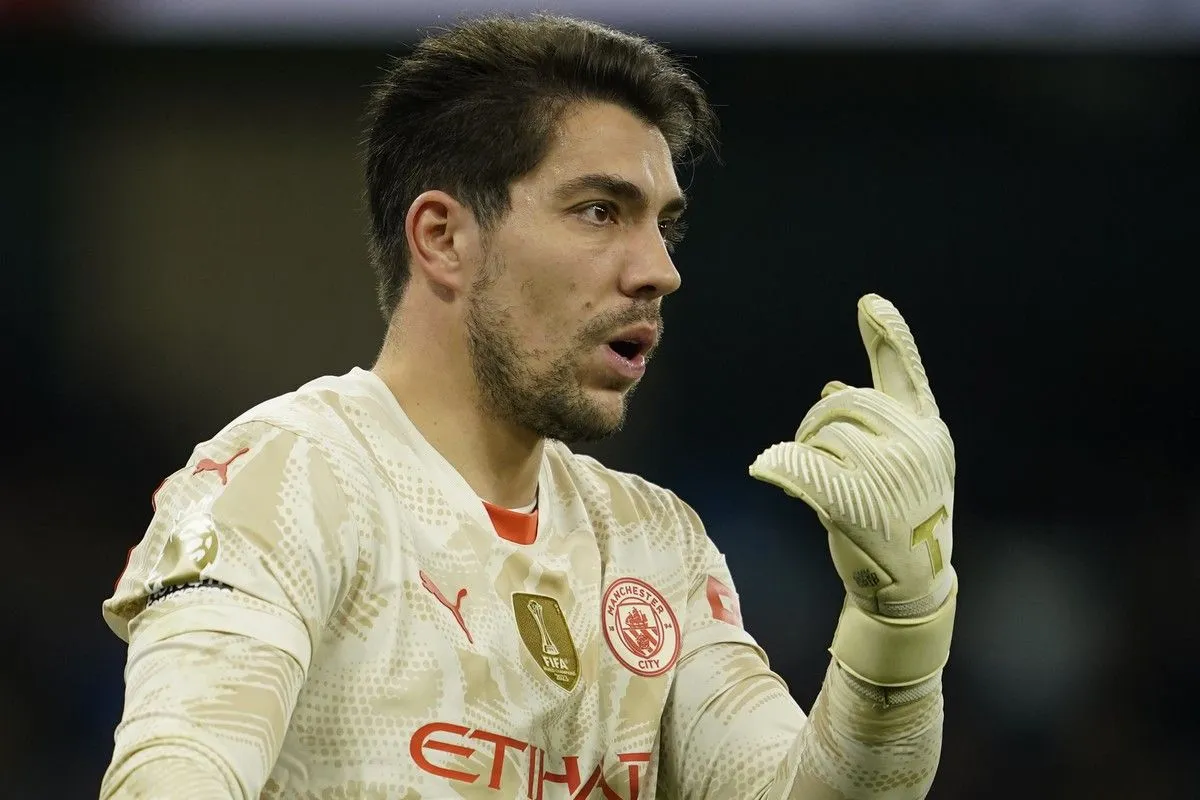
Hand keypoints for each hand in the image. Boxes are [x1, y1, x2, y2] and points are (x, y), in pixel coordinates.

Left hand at [749, 294, 955, 685]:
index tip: (869, 304)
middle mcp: (915, 444)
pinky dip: (783, 465)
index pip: (906, 372)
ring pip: (823, 433)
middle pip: (844, 402)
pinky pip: (807, 467)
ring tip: (819, 481)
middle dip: (819, 420)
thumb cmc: (899, 522)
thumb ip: (876, 424)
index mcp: (928, 430)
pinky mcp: (858, 502)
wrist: (910, 586)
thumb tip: (833, 386)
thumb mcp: (900, 467)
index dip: (889, 336)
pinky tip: (767, 467)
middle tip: (811, 448)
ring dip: (807, 451)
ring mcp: (889, 472)